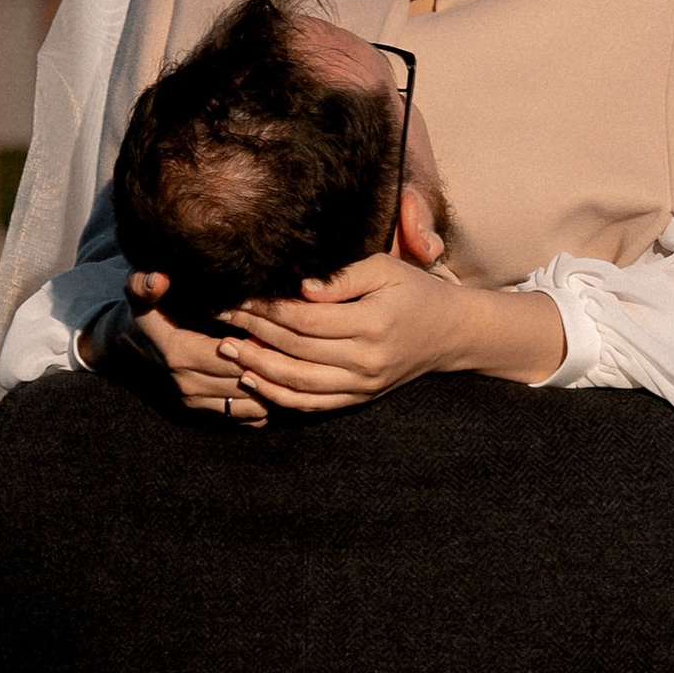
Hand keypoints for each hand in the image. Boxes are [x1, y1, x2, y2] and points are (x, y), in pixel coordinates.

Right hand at [97, 277, 268, 421]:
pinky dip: (265, 402)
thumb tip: (158, 280)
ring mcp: (197, 404)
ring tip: (284, 362)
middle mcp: (189, 385)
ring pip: (253, 404)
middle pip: (248, 382)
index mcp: (180, 354)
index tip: (276, 330)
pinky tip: (271, 379)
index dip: (259, 345)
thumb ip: (145, 285)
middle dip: (272, 366)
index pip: (235, 357)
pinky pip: (247, 418)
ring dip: (272, 386)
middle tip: (291, 347)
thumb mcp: (141, 294)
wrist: (128, 348)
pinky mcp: (204, 415)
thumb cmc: (147, 315)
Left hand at [223, 261, 563, 413]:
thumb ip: (343, 275)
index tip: (239, 294)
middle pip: (296, 349)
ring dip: (257, 367)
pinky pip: (312, 404)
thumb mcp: (386, 268)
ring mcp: (363, 385)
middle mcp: (367, 360)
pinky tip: (253, 380)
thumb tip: (298, 287)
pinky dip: (278, 396)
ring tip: (227, 349)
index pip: (306, 319)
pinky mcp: (360, 398)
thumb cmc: (415, 291)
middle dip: (254, 331)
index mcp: (373, 324)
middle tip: (222, 315)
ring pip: (298, 383)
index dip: (268, 308)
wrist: (451, 333)